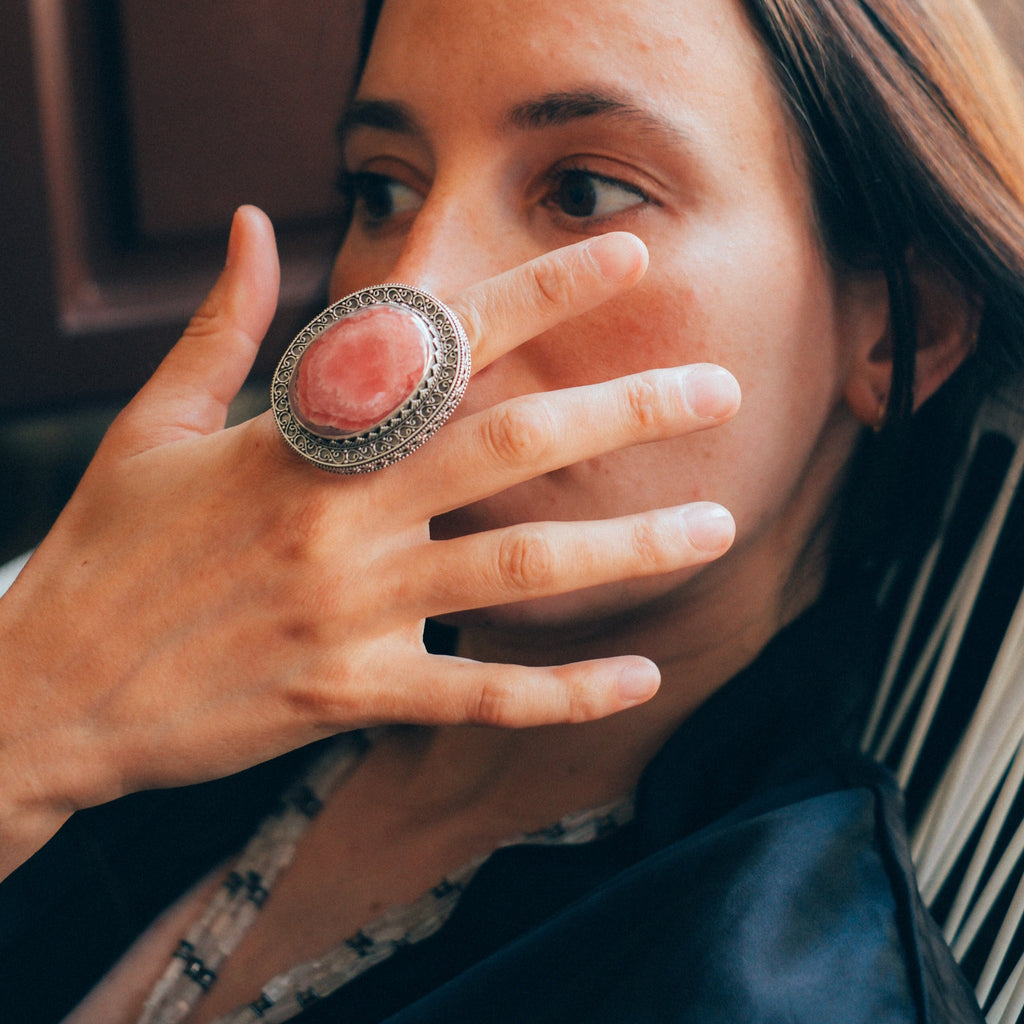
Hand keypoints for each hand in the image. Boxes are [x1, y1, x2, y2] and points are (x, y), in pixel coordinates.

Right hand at [0, 206, 738, 874]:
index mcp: (301, 437)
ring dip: (628, 549)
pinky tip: (639, 677)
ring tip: (718, 525)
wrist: (48, 685)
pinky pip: (476, 691)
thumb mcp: (152, 424)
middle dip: (626, 410)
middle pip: (512, 447)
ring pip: (518, 571)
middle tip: (719, 388)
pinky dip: (562, 691)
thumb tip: (245, 222)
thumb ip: (220, 324)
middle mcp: (341, 515)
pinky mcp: (349, 692)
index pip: (443, 342)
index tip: (626, 257)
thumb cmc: (107, 549)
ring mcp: (352, 609)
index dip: (541, 293)